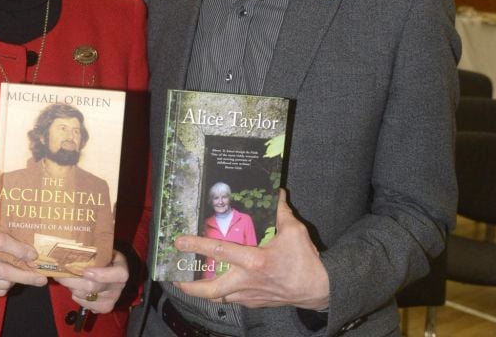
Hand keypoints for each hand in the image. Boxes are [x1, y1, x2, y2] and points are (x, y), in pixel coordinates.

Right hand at [0, 229, 47, 296]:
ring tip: (22, 275)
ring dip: (15, 281)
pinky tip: (7, 281)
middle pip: (1, 270)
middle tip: (41, 279)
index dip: (18, 248)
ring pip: (0, 284)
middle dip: (24, 276)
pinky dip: (4, 287)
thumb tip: (26, 250)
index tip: (33, 254)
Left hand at [54, 250, 128, 312]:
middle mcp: (118, 287)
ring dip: (72, 286)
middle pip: (93, 287)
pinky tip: (76, 287)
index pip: (118, 274)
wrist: (111, 272)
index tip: (85, 271)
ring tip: (67, 277)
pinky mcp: (103, 308)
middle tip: (61, 272)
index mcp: (121, 270)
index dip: (101, 275)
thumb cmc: (105, 259)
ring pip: (84, 296)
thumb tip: (74, 248)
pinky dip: (76, 295)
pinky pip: (83, 303)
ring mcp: (111, 299)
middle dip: (73, 280)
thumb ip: (93, 251)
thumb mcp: (103, 251)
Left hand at [174, 189, 329, 309]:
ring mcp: (249, 295)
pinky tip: (218, 283)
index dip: (196, 245)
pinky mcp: (255, 303)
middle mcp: (246, 281)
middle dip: (189, 286)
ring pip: (219, 298)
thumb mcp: (295, 232)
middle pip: (210, 290)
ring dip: (203, 291)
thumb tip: (276, 193)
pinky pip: (232, 299)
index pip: (219, 251)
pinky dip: (221, 293)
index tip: (179, 242)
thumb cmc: (306, 261)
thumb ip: (281, 212)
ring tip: (189, 281)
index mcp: (254, 261)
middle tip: (175, 276)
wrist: (320, 290)